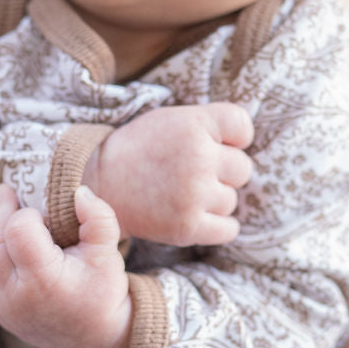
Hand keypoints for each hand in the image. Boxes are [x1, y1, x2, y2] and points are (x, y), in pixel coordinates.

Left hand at [0, 182, 132, 347]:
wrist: (96, 339)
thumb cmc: (104, 293)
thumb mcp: (109, 254)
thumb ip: (98, 217)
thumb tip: (78, 191)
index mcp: (45, 281)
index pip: (19, 232)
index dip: (26, 214)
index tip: (42, 214)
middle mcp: (17, 296)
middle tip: (4, 190)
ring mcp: (2, 306)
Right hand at [84, 102, 253, 246]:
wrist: (99, 183)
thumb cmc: (141, 149)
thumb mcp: (172, 119)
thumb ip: (210, 124)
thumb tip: (249, 143)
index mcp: (194, 125)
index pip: (243, 127)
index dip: (233, 138)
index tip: (214, 144)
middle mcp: (198, 158)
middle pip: (243, 168)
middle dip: (223, 172)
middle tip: (191, 174)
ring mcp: (194, 195)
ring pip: (232, 200)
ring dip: (214, 200)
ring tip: (183, 194)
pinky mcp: (187, 227)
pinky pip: (229, 229)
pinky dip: (218, 226)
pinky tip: (196, 216)